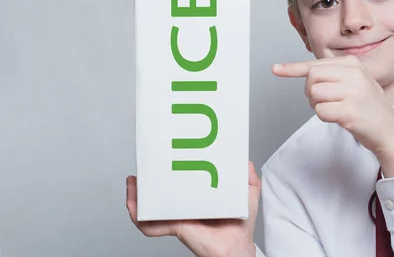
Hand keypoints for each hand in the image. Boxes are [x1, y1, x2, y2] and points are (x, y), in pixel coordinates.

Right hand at [126, 161, 260, 256]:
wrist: (237, 247)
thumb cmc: (241, 225)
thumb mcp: (248, 194)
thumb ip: (247, 176)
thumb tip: (244, 160)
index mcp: (200, 197)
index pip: (181, 184)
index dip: (171, 172)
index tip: (165, 158)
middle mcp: (186, 206)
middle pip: (161, 194)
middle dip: (148, 182)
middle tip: (144, 167)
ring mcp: (178, 216)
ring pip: (149, 208)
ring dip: (136, 196)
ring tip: (133, 183)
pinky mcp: (175, 226)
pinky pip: (150, 224)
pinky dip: (138, 215)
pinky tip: (133, 202)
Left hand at [272, 54, 393, 156]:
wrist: (389, 131)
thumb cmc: (368, 108)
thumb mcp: (355, 83)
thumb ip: (332, 75)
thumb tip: (303, 73)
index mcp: (353, 64)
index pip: (316, 64)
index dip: (293, 68)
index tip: (276, 69)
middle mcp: (354, 74)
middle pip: (312, 78)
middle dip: (310, 92)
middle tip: (324, 101)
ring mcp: (354, 92)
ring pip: (314, 94)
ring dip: (317, 106)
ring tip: (335, 109)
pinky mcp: (350, 111)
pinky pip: (320, 111)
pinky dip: (324, 117)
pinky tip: (339, 118)